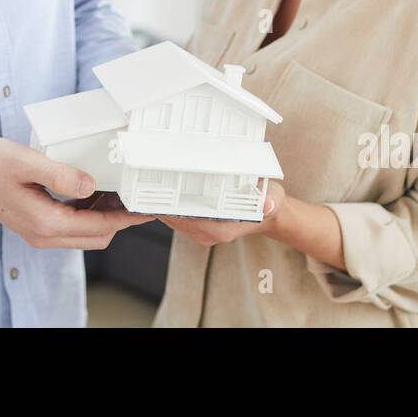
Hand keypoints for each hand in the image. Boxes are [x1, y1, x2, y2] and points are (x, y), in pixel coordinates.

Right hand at [0, 137, 154, 248]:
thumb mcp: (25, 161)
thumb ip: (60, 174)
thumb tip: (91, 185)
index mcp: (45, 222)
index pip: (99, 227)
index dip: (127, 218)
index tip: (147, 209)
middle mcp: (44, 234)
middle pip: (97, 236)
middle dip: (121, 220)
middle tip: (139, 198)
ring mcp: (39, 232)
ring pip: (85, 234)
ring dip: (106, 217)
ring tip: (121, 192)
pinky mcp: (36, 224)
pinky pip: (72, 226)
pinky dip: (89, 214)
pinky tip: (94, 192)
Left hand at [158, 181, 286, 245]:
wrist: (268, 214)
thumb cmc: (268, 204)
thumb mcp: (272, 199)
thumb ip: (269, 201)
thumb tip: (266, 203)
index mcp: (221, 230)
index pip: (187, 219)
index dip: (170, 208)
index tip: (155, 194)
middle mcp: (208, 234)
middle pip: (175, 219)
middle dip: (161, 204)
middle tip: (145, 183)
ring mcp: (202, 232)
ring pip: (173, 219)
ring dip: (162, 204)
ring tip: (148, 184)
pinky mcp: (199, 226)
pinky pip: (178, 217)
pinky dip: (169, 205)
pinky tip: (162, 191)